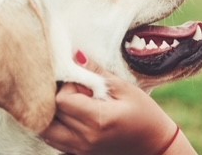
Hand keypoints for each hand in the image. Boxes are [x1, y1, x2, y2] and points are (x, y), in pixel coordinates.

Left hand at [40, 52, 178, 154]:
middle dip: (56, 98)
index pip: (62, 99)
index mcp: (98, 120)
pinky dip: (56, 127)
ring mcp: (80, 150)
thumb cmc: (145, 115)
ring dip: (52, 113)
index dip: (68, 85)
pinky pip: (54, 140)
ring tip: (71, 103)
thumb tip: (76, 55)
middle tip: (75, 91)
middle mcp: (85, 139)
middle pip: (50, 114)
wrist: (156, 147)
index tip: (82, 82)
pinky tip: (71, 117)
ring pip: (46, 130)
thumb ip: (98, 74)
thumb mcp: (126, 89)